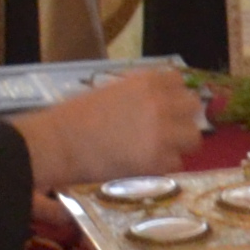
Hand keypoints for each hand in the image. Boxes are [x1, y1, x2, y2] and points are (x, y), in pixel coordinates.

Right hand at [20, 66, 206, 191]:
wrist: (57, 144)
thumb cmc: (74, 118)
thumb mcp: (111, 93)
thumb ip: (138, 95)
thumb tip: (157, 103)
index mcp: (147, 81)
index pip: (179, 82)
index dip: (173, 96)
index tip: (166, 107)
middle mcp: (160, 102)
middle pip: (192, 107)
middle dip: (182, 120)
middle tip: (167, 133)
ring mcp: (162, 131)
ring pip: (192, 137)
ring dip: (178, 145)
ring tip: (157, 154)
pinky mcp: (157, 159)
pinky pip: (176, 164)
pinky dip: (163, 168)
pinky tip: (145, 168)